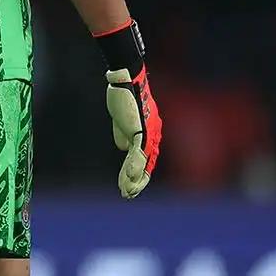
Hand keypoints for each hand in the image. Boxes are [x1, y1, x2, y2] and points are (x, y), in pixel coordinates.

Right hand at [105, 66, 161, 197]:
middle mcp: (153, 135)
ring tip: (127, 192)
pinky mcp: (141, 131)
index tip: (131, 186)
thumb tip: (123, 148)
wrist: (127, 80)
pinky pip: (137, 153)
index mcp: (150, 132)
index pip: (146, 158)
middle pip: (148, 163)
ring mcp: (148, 133)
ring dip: (133, 179)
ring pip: (142, 162)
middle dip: (138, 181)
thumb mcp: (122, 121)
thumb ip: (123, 135)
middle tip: (129, 195)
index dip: (139, 173)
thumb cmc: (124, 96)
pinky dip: (132, 168)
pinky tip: (128, 180)